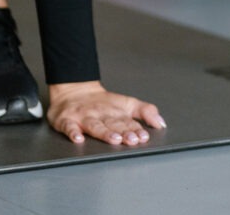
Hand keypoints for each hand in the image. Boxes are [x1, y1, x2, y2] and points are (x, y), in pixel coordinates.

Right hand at [47, 80, 165, 145]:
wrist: (74, 90)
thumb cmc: (102, 102)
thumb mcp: (127, 103)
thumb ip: (145, 112)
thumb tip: (161, 124)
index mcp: (116, 112)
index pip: (128, 121)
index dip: (136, 129)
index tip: (143, 137)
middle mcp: (102, 114)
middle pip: (113, 124)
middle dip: (124, 132)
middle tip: (133, 140)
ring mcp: (84, 117)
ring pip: (95, 126)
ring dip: (104, 133)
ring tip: (114, 139)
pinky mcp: (67, 120)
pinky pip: (69, 127)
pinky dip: (73, 132)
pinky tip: (78, 139)